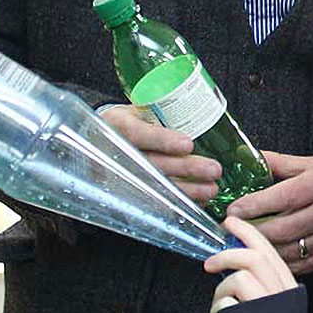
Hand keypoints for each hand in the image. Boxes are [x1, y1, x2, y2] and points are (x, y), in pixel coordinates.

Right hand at [100, 105, 221, 203]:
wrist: (100, 139)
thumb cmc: (126, 123)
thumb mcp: (136, 109)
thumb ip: (159, 114)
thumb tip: (201, 116)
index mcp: (116, 124)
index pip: (137, 133)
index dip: (162, 140)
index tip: (188, 145)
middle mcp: (114, 151)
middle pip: (151, 164)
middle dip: (185, 168)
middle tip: (213, 169)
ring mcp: (117, 175)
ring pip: (155, 185)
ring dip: (187, 190)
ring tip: (211, 188)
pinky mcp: (125, 193)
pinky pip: (154, 202)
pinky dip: (179, 202)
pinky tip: (198, 200)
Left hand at [204, 217, 297, 312]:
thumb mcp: (274, 307)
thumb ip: (263, 285)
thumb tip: (235, 263)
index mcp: (289, 289)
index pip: (270, 251)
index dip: (248, 232)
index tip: (231, 222)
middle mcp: (283, 297)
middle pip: (256, 258)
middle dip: (227, 256)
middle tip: (211, 263)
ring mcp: (268, 309)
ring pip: (239, 278)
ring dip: (222, 291)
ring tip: (224, 308)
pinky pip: (225, 305)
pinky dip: (218, 312)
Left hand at [226, 152, 312, 274]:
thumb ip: (280, 163)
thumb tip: (250, 157)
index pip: (281, 197)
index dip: (253, 206)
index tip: (232, 211)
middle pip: (283, 228)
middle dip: (253, 232)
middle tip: (231, 233)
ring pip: (292, 249)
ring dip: (265, 250)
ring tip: (244, 247)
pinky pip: (306, 264)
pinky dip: (284, 263)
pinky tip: (269, 259)